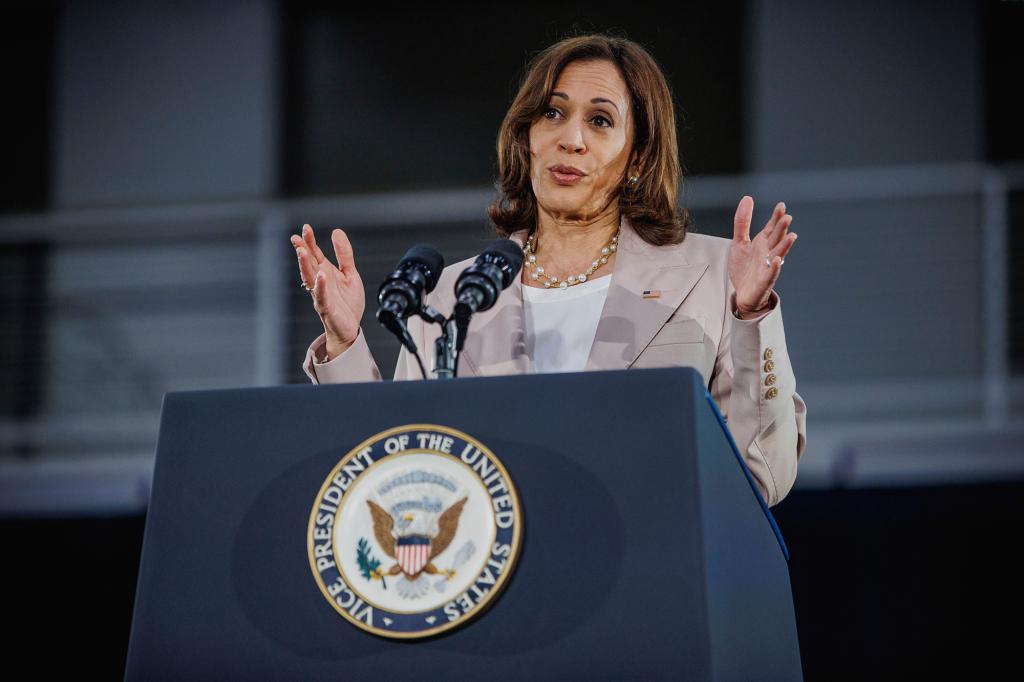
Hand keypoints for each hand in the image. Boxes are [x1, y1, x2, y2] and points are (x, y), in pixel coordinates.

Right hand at [290, 224, 365, 356]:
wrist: (350, 328)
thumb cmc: (347, 302)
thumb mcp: (349, 273)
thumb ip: (344, 255)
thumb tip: (336, 231)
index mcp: (324, 272)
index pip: (314, 254)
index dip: (309, 241)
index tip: (305, 228)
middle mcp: (319, 282)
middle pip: (308, 264)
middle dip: (302, 251)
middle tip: (297, 238)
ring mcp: (321, 295)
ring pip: (309, 278)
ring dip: (305, 265)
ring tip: (302, 251)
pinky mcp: (327, 308)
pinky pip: (322, 296)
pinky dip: (320, 286)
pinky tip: (321, 276)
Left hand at [729, 196, 797, 316]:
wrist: (743, 294)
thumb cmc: (744, 268)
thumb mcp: (739, 242)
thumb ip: (743, 222)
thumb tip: (747, 198)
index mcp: (762, 243)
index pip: (771, 228)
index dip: (776, 217)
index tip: (781, 206)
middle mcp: (768, 253)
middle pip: (776, 239)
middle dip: (782, 228)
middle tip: (787, 217)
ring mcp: (767, 266)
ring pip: (778, 254)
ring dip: (785, 245)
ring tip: (792, 235)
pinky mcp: (764, 281)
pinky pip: (771, 273)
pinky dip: (775, 267)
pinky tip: (778, 260)